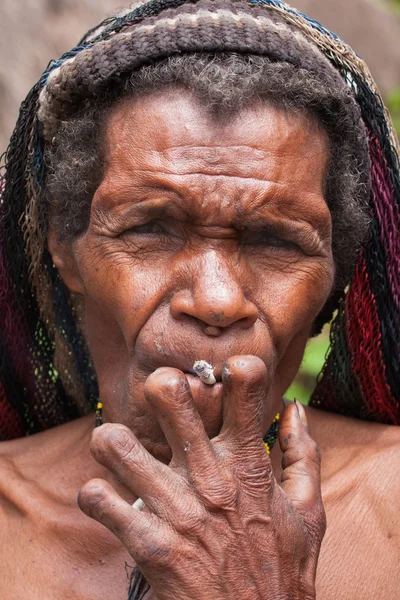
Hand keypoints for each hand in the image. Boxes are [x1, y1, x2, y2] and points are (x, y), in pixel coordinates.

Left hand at [78, 356, 325, 599]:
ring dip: (110, 442)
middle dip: (158, 386)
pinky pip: (99, 501)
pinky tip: (106, 500)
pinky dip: (95, 496)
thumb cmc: (283, 570)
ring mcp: (177, 510)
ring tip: (114, 448)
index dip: (234, 368)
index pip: (246, 392)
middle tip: (155, 397)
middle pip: (170, 398)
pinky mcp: (150, 545)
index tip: (222, 373)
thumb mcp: (308, 511)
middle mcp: (211, 478)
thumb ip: (303, 454)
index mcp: (249, 465)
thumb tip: (295, 406)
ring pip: (117, 445)